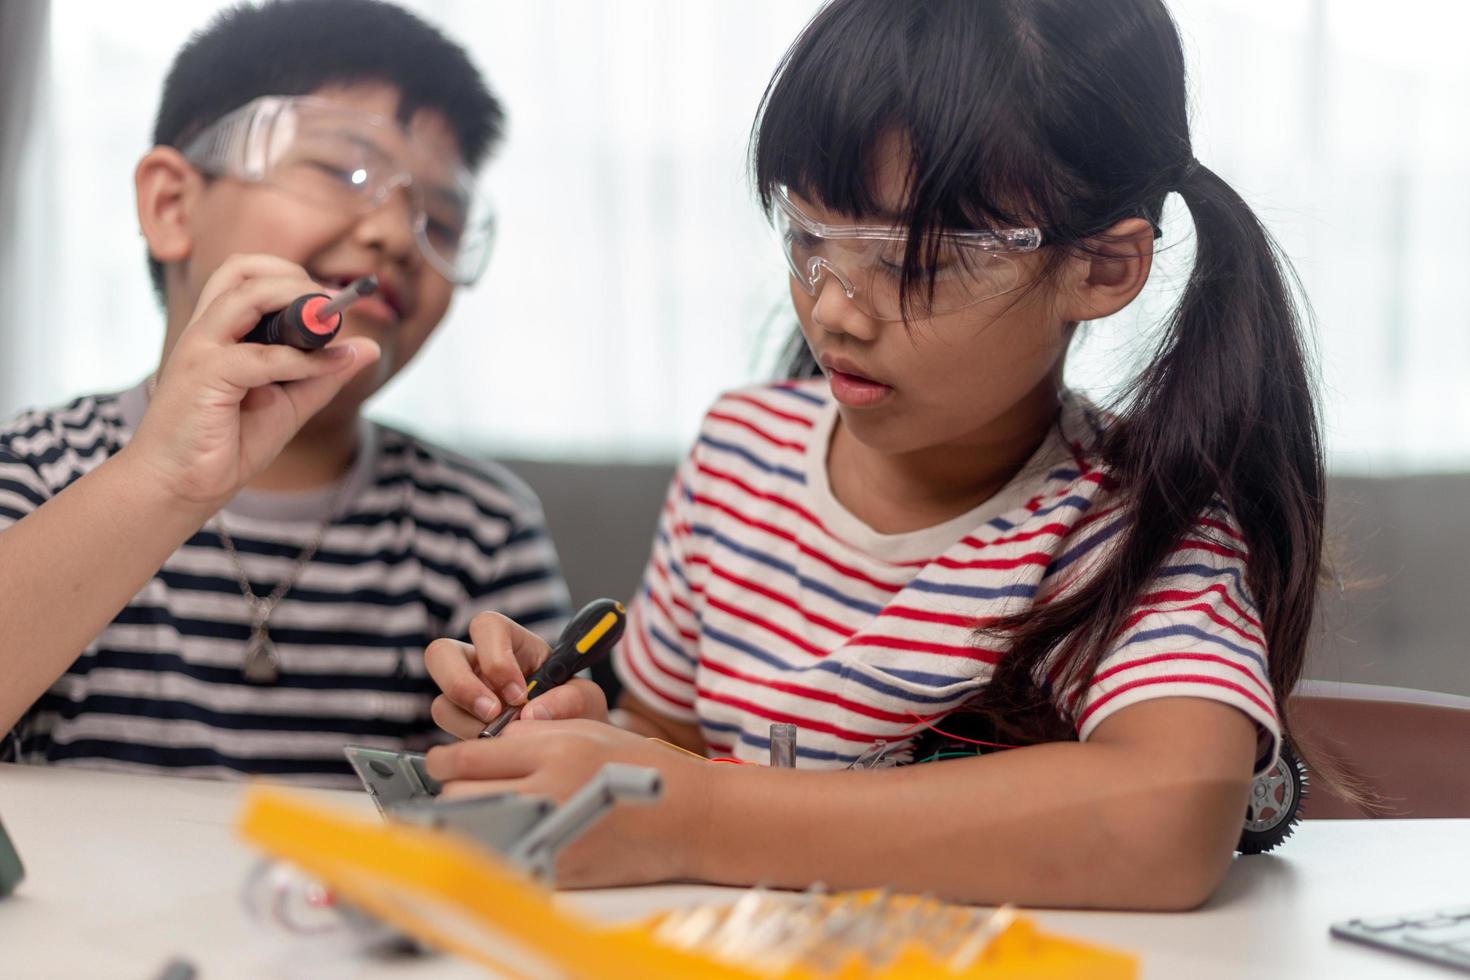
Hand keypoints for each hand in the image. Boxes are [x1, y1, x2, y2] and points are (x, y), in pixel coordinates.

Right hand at [127, 254, 381, 506]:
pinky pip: (263, 356)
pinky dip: (303, 359)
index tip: (333, 305)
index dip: (294, 278)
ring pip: (249, 295)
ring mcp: (200, 347)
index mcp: (220, 330)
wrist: (181, 486)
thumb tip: (369, 347)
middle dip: (295, 278)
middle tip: (332, 306)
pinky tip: (329, 366)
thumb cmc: (227, 443)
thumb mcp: (290, 403)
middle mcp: (206, 329)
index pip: (248, 273)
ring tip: (331, 326)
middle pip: (243, 268)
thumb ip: (325, 373)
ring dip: (298, 303)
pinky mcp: (203, 374)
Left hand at [425, 719, 712, 886]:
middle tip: (461, 786)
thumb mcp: (588, 729)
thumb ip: (532, 734)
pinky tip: (512, 833)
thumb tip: (482, 746)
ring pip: (476, 830)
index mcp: (555, 750)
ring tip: (486, 809)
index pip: (470, 756)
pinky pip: (506, 856)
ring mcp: (552, 833)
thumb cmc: (644, 767)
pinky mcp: (559, 869)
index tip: (439, 761)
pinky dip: (500, 845)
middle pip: (461, 795)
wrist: (691, 817)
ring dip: (471, 819)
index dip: (445, 759)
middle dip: (454, 789)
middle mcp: (549, 791)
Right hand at [426, 612, 608, 737]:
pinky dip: (468, 743)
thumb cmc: (576, 709)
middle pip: (440, 653)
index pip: (487, 627)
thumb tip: (533, 712)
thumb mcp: (586, 699)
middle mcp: (479, 664)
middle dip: (460, 685)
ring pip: (440, 702)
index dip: (496, 657)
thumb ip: (571, 699)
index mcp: (511, 642)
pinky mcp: (460, 728)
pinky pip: (447, 735)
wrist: (572, 744)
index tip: (520, 693)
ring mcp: (464, 697)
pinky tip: (496, 749)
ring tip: (499, 738)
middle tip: (492, 713)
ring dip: (466, 723)